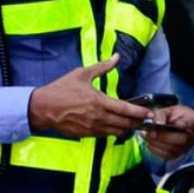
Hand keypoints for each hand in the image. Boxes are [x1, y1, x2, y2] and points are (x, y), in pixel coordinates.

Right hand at [28, 54, 150, 137]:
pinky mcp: (87, 134)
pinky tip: (116, 126)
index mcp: (99, 102)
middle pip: (125, 124)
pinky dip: (114, 131)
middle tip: (146, 119)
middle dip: (138, 122)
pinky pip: (106, 135)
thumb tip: (116, 57)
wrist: (43, 108)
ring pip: (117, 132)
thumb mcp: (82, 74)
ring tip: (133, 123)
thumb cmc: (61, 89)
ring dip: (127, 128)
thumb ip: (102, 67)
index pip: (126, 110)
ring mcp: (93, 128)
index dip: (140, 112)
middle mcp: (98, 117)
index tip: (150, 112)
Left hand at [142, 105, 193, 159]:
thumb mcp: (167, 109)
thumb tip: (157, 123)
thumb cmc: (173, 115)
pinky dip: (155, 149)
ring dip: (157, 143)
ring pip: (173, 149)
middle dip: (165, 136)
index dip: (188, 124)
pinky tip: (149, 141)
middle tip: (152, 132)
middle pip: (182, 139)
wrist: (172, 123)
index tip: (178, 124)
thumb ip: (161, 114)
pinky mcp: (177, 154)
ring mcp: (187, 147)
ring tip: (146, 135)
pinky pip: (166, 155)